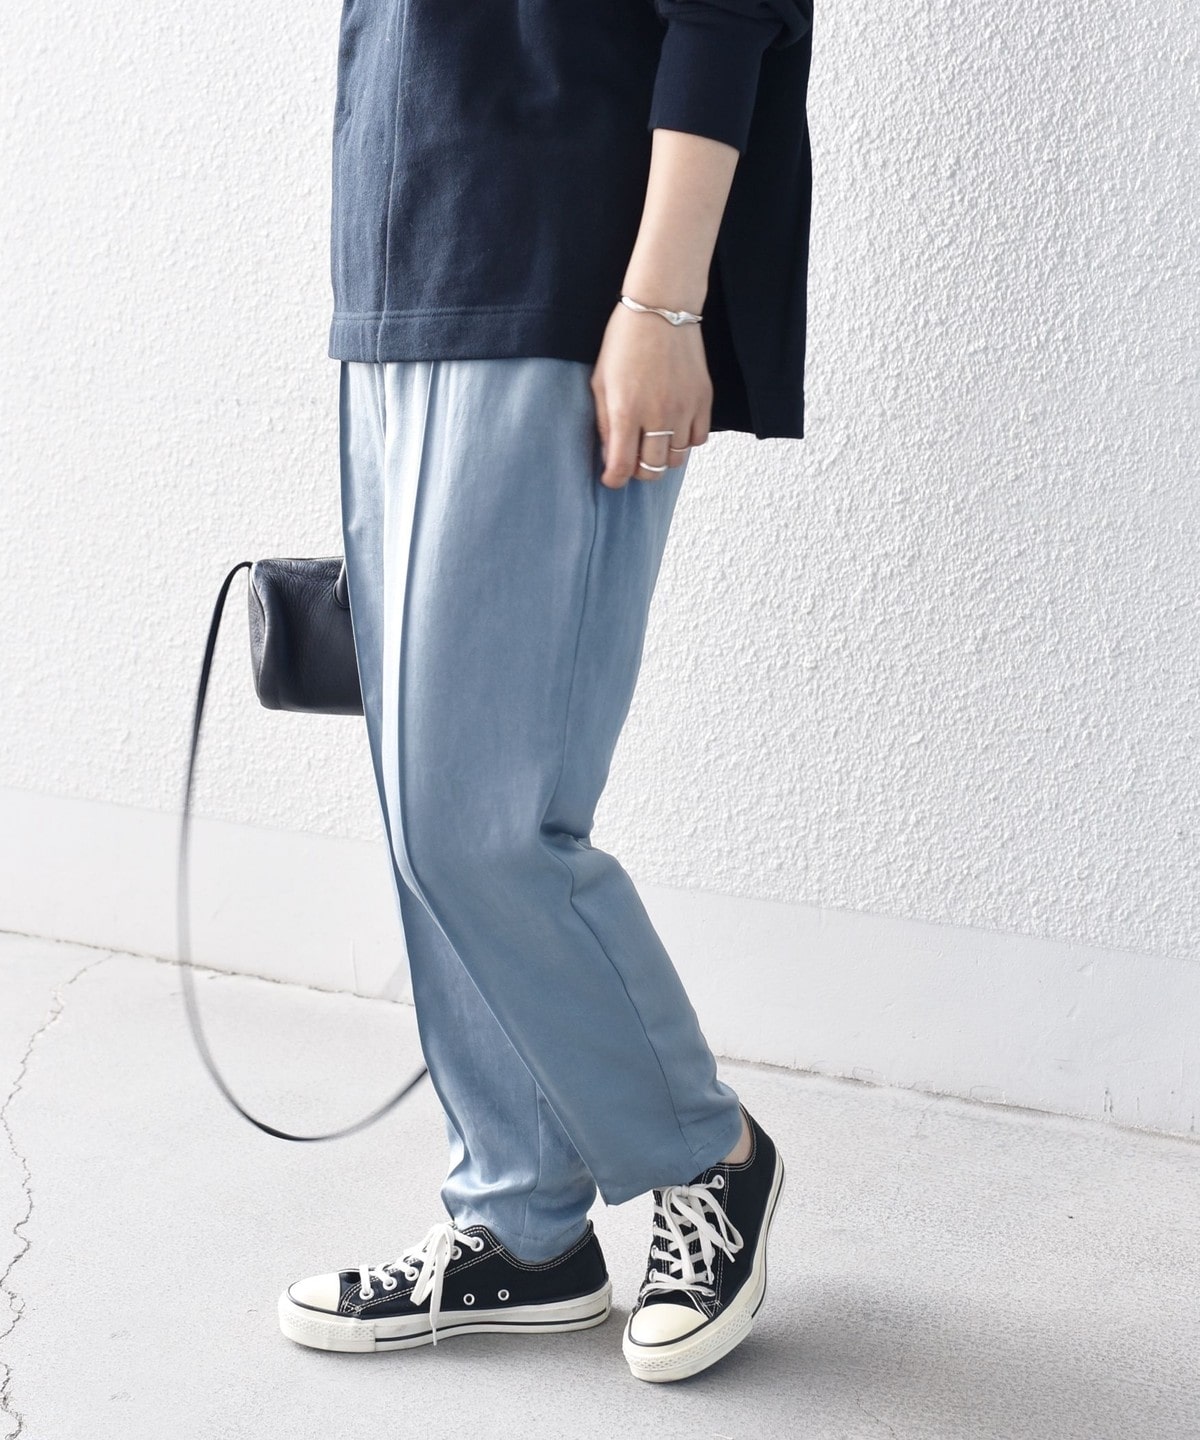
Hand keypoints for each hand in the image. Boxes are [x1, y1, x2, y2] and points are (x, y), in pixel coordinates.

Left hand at [590, 300, 712, 489]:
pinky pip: (698, 440)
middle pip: (652, 470)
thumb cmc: (624, 341)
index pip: (622, 467)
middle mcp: (657, 416)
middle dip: (639, 471)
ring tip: (653, 440)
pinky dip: (685, 441)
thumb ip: (604, 423)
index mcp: (626, 411)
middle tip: (632, 458)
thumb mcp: (600, 381)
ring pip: (677, 459)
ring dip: (662, 456)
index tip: (611, 478)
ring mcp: (684, 409)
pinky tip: (674, 426)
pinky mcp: (703, 400)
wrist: (661, 309)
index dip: (614, 480)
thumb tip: (610, 457)